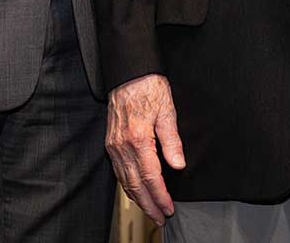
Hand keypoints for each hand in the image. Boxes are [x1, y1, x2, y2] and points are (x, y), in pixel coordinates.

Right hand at [106, 73, 185, 225]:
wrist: (129, 72)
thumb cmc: (149, 86)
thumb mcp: (167, 110)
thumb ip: (172, 140)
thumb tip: (178, 165)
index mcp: (138, 138)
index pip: (151, 177)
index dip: (160, 196)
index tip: (168, 208)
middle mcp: (122, 145)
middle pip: (135, 185)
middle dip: (148, 205)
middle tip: (160, 218)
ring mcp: (114, 144)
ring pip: (124, 180)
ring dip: (137, 198)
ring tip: (149, 210)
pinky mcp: (111, 141)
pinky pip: (118, 170)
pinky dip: (126, 185)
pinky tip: (134, 190)